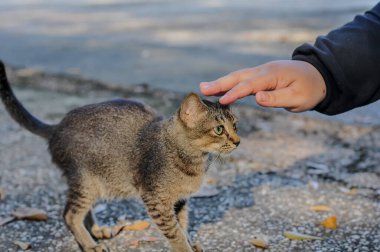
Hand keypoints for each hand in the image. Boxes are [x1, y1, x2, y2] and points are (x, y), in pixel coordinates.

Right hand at [199, 60, 326, 111]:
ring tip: (204, 88)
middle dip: (220, 83)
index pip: (250, 85)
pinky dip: (230, 84)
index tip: (221, 101)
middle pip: (239, 76)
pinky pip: (243, 79)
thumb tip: (257, 98)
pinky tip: (221, 89)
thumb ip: (277, 98)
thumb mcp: (298, 98)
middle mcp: (264, 70)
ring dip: (222, 82)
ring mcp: (262, 72)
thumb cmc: (309, 89)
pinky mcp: (262, 76)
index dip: (235, 93)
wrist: (318, 76)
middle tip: (202, 89)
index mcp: (273, 75)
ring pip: (238, 76)